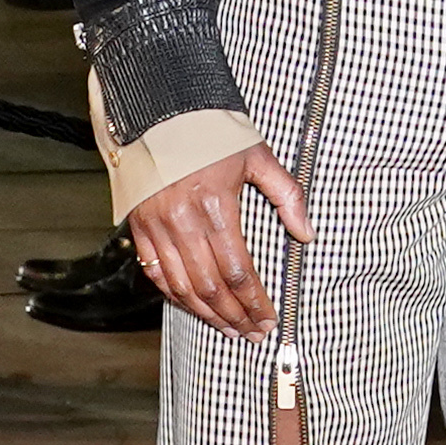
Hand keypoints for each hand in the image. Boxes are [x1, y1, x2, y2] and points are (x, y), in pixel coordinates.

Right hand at [129, 142, 311, 339]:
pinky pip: (157, 273)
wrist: (159, 111)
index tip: (270, 319)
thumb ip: (287, 195)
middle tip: (253, 333)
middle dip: (236, 316)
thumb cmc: (212, 132)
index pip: (239, 270)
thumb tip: (307, 234)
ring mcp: (157, 225)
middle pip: (212, 286)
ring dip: (208, 314)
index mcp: (215, 204)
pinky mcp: (139, 226)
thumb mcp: (257, 155)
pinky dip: (176, 296)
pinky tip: (195, 308)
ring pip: (183, 287)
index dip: (255, 301)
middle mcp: (183, 220)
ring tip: (230, 330)